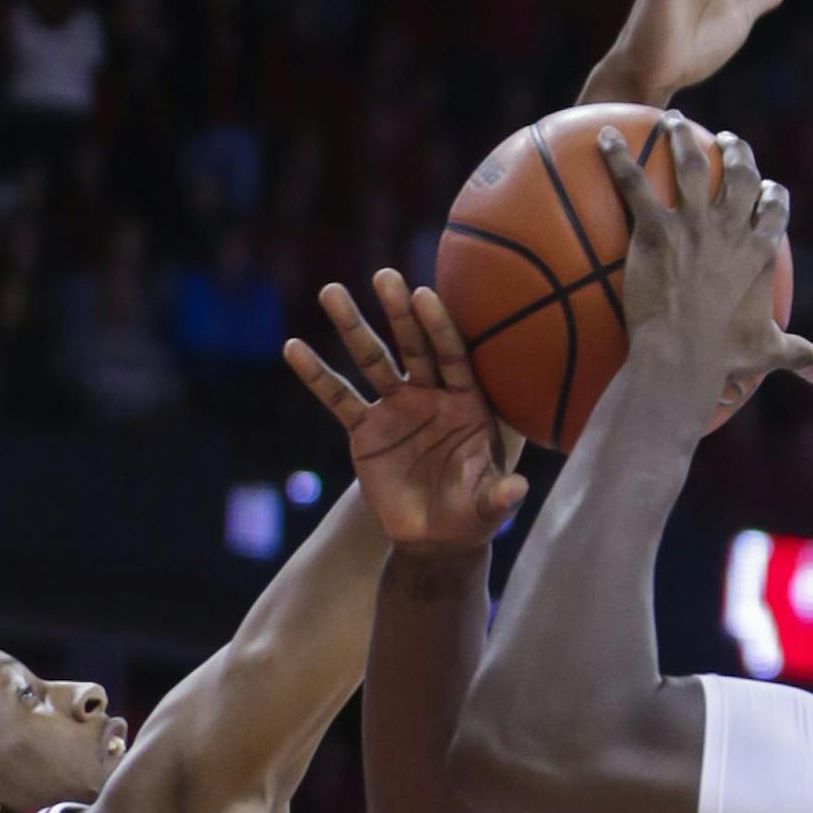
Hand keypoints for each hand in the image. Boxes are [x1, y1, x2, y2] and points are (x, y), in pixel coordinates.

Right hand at [285, 272, 527, 553]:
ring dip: (352, 326)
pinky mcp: (365, 430)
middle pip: (413, 346)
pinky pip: (339, 398)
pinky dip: (316, 375)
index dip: (439, 328)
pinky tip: (293, 348)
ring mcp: (395, 409)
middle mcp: (430, 396)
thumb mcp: (489, 509)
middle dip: (398, 312)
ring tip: (331, 291)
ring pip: (372, 361)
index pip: (453, 357)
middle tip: (385, 275)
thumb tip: (518, 490)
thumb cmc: (471, 515)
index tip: (424, 295)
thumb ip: (501, 496)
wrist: (435, 537)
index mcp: (466, 404)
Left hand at [600, 116, 812, 420]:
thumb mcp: (766, 352)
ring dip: (681, 138)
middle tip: (725, 139)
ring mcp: (694, 225)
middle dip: (735, 150)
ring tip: (671, 123)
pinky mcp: (656, 230)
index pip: (774, 209)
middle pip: (739, 174)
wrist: (683, 358)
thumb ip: (796, 354)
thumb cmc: (723, 358)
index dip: (771, 194)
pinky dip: (617, 158)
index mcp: (759, 251)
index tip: (766, 186)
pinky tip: (604, 138)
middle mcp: (731, 228)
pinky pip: (634, 184)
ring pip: (690, 165)